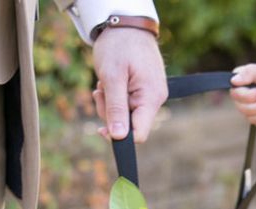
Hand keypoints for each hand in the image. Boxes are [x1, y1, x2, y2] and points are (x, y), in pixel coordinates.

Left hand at [92, 28, 167, 142]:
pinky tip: (111, 82)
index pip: (139, 134)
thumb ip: (116, 108)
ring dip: (110, 102)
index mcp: (150, 98)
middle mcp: (155, 99)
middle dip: (110, 112)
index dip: (119, 136)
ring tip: (106, 83)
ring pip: (126, 114)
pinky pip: (127, 103)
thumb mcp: (112, 77)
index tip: (100, 128)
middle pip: (130, 125)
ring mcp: (151, 94)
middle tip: (101, 91)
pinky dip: (115, 95)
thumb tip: (118, 137)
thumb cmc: (119, 46)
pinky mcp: (144, 90)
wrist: (126, 24)